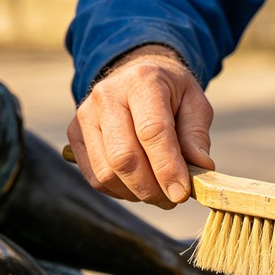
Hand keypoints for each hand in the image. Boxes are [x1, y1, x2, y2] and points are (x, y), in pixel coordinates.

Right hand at [67, 44, 213, 207]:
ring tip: (158, 192)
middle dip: (151, 188)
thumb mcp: (194, 104)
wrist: (135, 75)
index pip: (152, 131)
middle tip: (172, 199)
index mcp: (142, 82)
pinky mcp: (74, 134)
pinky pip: (95, 178)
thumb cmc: (170, 94)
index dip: (167, 168)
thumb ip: (197, 136)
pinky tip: (137, 186)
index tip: (181, 194)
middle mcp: (107, 96)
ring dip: (136, 193)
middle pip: (124, 157)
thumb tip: (200, 169)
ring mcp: (85, 115)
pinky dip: (119, 191)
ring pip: (107, 172)